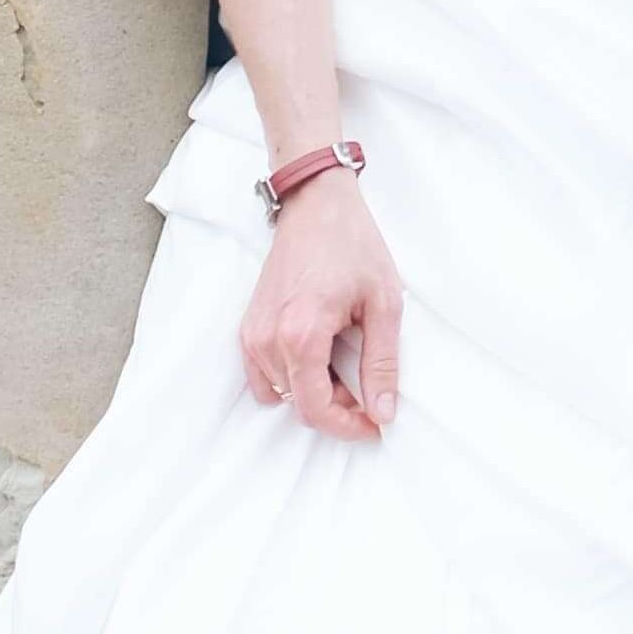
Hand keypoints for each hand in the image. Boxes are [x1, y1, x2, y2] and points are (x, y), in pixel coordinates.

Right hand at [239, 174, 403, 441]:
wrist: (316, 207)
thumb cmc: (353, 246)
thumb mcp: (384, 304)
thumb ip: (382, 363)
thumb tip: (383, 411)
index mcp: (301, 335)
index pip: (315, 409)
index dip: (347, 427)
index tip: (375, 425)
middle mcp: (267, 340)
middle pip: (298, 405)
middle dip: (337, 409)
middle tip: (371, 391)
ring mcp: (252, 335)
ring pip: (281, 393)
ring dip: (315, 392)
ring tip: (348, 363)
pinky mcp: (248, 328)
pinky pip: (264, 375)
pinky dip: (293, 378)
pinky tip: (322, 356)